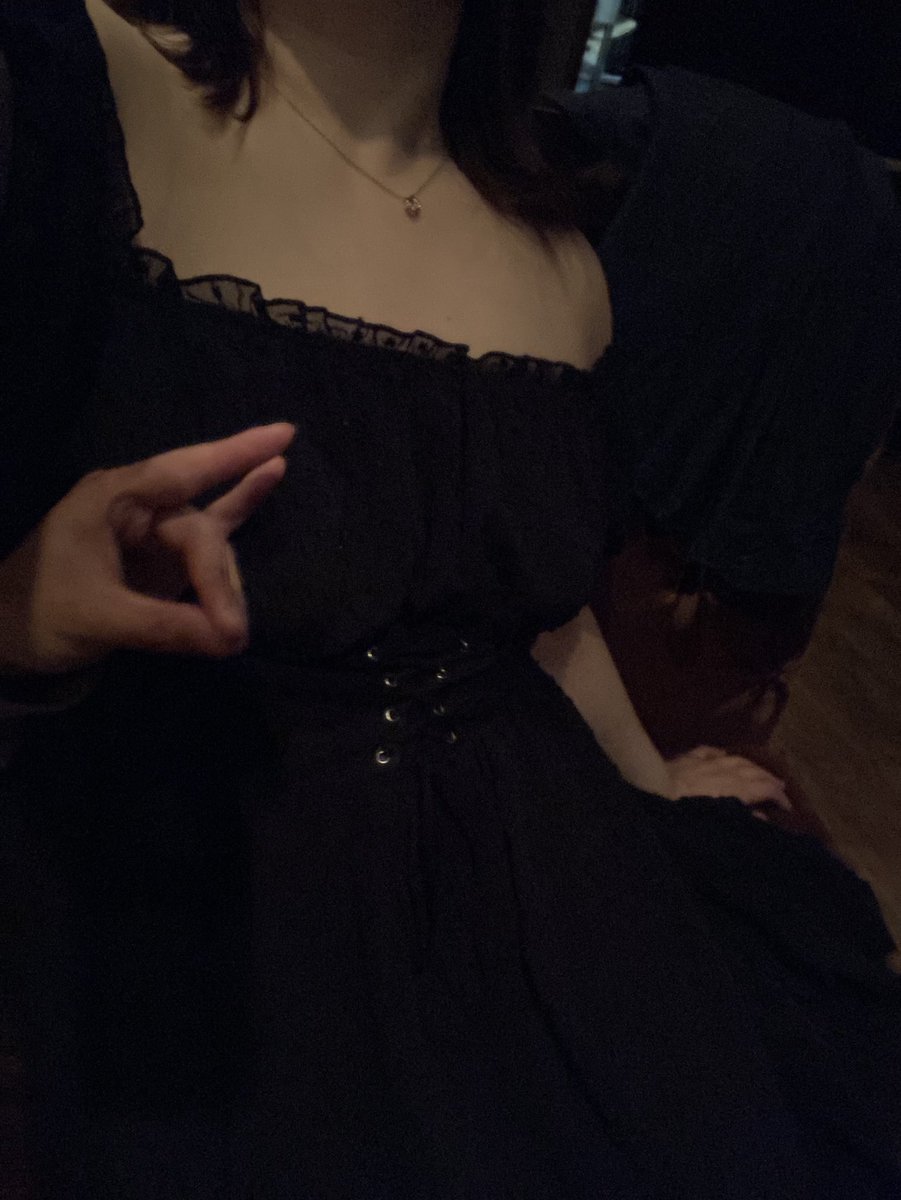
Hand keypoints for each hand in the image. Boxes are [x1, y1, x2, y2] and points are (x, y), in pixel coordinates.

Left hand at [0, 423, 296, 675]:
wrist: (6, 635)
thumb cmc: (40, 613)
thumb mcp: (100, 620)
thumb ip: (166, 627)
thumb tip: (230, 639)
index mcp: (113, 498)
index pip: (184, 478)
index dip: (236, 463)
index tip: (278, 470)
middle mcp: (138, 503)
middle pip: (201, 527)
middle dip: (220, 581)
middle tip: (232, 635)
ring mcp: (153, 529)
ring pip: (210, 544)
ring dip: (224, 586)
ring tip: (233, 632)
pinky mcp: (164, 556)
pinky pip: (210, 530)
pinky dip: (239, 507)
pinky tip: (272, 473)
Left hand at [665, 745, 791, 820]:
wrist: (651, 790)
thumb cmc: (684, 812)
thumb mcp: (716, 821)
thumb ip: (742, 817)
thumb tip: (762, 816)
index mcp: (735, 788)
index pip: (765, 789)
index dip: (779, 797)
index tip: (787, 806)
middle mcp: (725, 770)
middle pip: (754, 771)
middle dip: (769, 779)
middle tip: (780, 787)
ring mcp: (705, 761)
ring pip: (735, 759)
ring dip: (751, 765)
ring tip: (760, 771)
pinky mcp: (687, 758)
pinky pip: (709, 752)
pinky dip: (720, 754)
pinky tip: (724, 754)